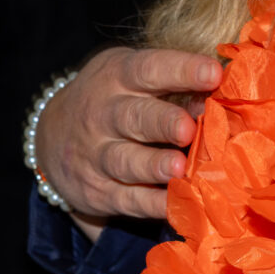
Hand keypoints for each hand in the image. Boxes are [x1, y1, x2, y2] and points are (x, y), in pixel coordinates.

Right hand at [35, 46, 222, 238]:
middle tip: (189, 128)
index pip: (148, 69)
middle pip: (133, 117)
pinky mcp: (98, 192)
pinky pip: (127, 200)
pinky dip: (152, 204)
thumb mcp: (130, 76)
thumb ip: (172, 83)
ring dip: (154, 166)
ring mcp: (96, 155)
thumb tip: (224, 93)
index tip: (214, 73)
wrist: (49, 135)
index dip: (181, 70)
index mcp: (117, 76)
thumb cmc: (112, 97)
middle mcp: (102, 113)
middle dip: (162, 122)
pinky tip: (176, 204)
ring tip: (180, 168)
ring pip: (125, 161)